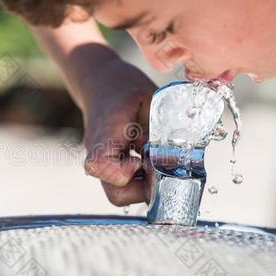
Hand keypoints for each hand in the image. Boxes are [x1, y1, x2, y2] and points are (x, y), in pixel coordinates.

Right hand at [81, 59, 157, 205]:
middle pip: (114, 192)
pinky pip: (121, 185)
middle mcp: (98, 151)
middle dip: (142, 189)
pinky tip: (148, 163)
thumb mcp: (148, 98)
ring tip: (154, 165)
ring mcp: (101, 161)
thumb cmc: (123, 86)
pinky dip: (139, 180)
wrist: (99, 81)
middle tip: (158, 170)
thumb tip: (177, 152)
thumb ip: (160, 126)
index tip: (141, 159)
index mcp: (106, 131)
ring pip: (118, 193)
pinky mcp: (108, 166)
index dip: (123, 172)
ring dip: (142, 186)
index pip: (100, 166)